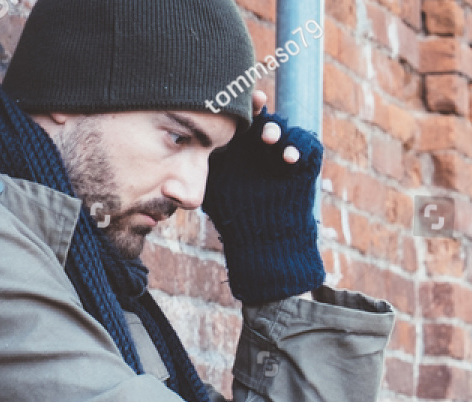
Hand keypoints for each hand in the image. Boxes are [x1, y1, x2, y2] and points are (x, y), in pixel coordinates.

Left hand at [201, 92, 325, 304]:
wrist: (264, 235)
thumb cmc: (233, 211)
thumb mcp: (209, 194)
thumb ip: (187, 188)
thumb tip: (167, 189)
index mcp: (238, 141)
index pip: (236, 115)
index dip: (234, 103)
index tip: (228, 96)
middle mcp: (260, 142)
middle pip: (261, 115)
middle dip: (259, 107)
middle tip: (256, 101)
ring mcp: (281, 152)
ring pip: (283, 130)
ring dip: (277, 130)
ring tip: (269, 139)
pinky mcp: (301, 166)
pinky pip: (305, 149)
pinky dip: (298, 150)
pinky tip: (288, 157)